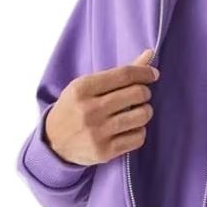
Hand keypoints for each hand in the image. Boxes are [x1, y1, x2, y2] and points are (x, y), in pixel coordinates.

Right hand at [44, 47, 159, 165]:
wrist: (53, 142)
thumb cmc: (75, 108)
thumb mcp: (87, 86)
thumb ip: (119, 73)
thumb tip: (150, 54)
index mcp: (82, 88)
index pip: (124, 75)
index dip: (144, 72)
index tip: (153, 74)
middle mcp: (89, 110)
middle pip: (136, 94)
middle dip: (145, 93)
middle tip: (141, 96)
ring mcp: (97, 132)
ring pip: (141, 116)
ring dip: (145, 112)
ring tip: (137, 112)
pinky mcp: (105, 152)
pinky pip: (138, 138)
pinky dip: (140, 131)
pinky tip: (131, 129)